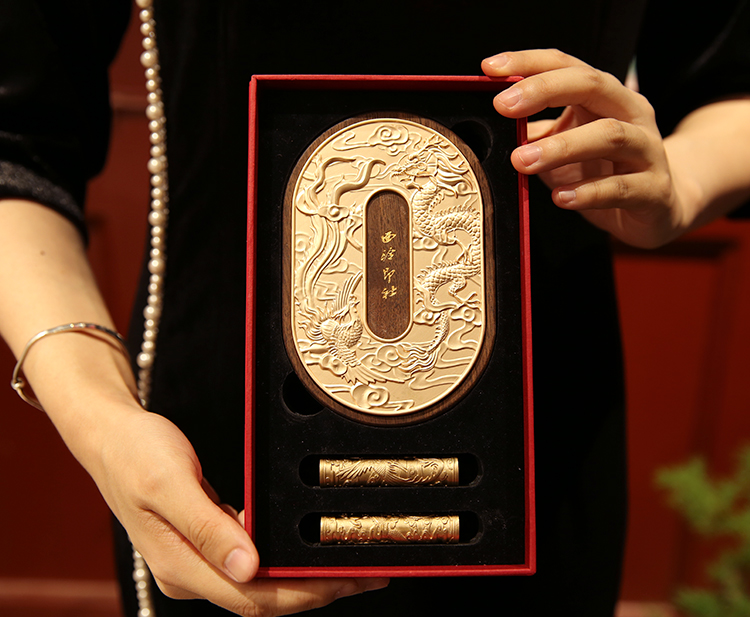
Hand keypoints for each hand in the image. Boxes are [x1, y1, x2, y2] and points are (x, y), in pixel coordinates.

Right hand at [87, 401, 388, 614]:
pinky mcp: (206, 544)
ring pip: (262, 584)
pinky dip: (284, 560)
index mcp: (182, 567)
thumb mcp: (170, 483)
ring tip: (349, 564)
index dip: (306, 594)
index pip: (255, 597)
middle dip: (318, 590)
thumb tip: (249, 568)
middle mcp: (192, 572)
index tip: (348, 580)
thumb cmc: (136, 453)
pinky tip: (308, 549)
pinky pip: (253, 562)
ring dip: (306, 578)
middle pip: (265, 598)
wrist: (111, 436)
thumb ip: (208, 527)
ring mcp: (198, 561)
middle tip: (367, 575)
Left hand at [482, 49, 694, 247]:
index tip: (491, 69)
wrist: (658, 207)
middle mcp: (630, 114)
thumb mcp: (563, 148)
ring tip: (523, 161)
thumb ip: (533, 135)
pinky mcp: (653, 190)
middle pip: (591, 86)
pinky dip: (588, 193)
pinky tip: (561, 198)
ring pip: (610, 135)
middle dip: (544, 90)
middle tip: (504, 106)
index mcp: (604, 98)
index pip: (566, 66)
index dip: (529, 63)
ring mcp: (646, 150)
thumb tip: (488, 129)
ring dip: (561, 146)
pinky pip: (622, 187)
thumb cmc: (604, 172)